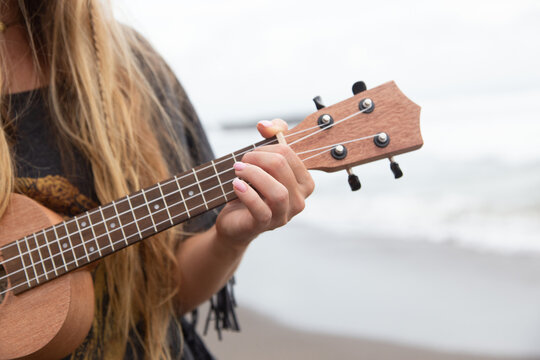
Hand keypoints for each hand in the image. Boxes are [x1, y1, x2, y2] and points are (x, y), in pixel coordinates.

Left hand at [215, 119, 314, 248]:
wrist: (235, 220)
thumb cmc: (253, 188)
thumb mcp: (264, 160)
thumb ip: (273, 135)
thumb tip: (265, 125)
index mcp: (304, 182)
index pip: (290, 153)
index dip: (268, 146)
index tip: (252, 151)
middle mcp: (299, 200)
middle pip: (282, 167)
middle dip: (258, 158)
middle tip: (242, 161)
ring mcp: (284, 215)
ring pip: (277, 192)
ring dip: (253, 175)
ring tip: (237, 170)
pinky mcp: (265, 225)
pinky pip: (260, 209)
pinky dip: (247, 194)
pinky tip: (236, 184)